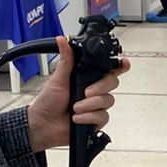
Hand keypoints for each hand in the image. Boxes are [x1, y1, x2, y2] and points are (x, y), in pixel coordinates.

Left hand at [26, 36, 129, 152]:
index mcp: (86, 78)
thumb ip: (66, 60)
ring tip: (75, 108)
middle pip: (112, 83)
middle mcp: (93, 91)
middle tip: (86, 92)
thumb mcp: (57, 79)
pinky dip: (89, 117)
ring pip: (108, 101)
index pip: (108, 69)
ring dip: (90, 105)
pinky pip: (103, 116)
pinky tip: (77, 118)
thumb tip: (62, 41)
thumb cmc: (48, 102)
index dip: (119, 66)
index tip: (123, 64)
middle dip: (100, 87)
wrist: (43, 125)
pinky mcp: (95, 121)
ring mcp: (95, 106)